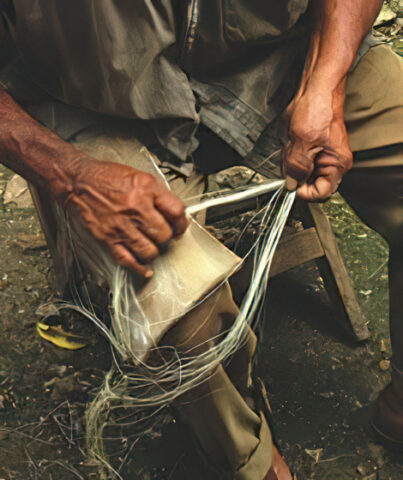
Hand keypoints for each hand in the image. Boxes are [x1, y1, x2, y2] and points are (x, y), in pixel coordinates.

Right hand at [65, 159, 187, 276]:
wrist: (78, 182)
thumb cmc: (107, 178)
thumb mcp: (140, 177)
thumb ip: (159, 195)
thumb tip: (175, 214)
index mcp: (146, 189)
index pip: (176, 211)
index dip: (181, 223)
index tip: (179, 227)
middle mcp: (135, 208)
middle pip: (164, 234)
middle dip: (166, 237)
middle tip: (163, 236)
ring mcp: (121, 226)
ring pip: (150, 251)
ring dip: (155, 251)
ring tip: (152, 246)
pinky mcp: (108, 238)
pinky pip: (127, 259)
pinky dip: (139, 267)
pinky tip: (145, 268)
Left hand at [284, 84, 352, 201]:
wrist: (315, 89)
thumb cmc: (317, 109)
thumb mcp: (303, 143)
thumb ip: (297, 167)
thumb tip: (292, 183)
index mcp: (337, 164)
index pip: (322, 192)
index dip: (305, 192)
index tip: (292, 185)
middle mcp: (332, 162)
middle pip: (311, 183)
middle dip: (297, 174)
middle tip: (290, 161)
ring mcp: (322, 155)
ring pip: (302, 172)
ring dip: (292, 164)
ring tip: (292, 146)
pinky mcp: (312, 148)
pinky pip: (298, 160)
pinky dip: (291, 155)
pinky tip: (291, 143)